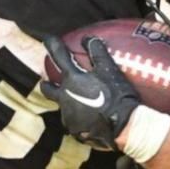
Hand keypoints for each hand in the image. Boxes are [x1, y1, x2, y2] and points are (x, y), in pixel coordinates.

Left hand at [39, 36, 143, 151]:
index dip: (52, 45)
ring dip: (66, 101)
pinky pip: (71, 120)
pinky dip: (77, 116)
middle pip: (47, 88)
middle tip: (50, 81)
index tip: (47, 39)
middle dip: (47, 83)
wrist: (122, 127)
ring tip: (76, 101)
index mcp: (72, 79)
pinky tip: (87, 117)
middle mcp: (64, 97)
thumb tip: (88, 39)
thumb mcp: (110, 71)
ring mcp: (67, 115)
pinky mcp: (73, 129)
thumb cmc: (117, 96)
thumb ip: (98, 53)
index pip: (59, 56)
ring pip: (61, 105)